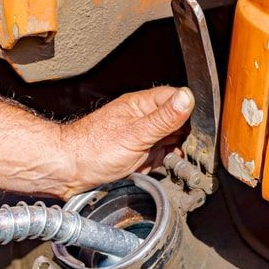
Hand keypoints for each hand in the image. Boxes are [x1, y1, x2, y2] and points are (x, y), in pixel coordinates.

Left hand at [55, 86, 194, 198]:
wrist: (68, 170)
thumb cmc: (92, 149)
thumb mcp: (136, 133)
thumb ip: (164, 118)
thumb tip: (187, 98)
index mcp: (141, 105)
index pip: (176, 98)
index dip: (191, 111)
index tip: (200, 128)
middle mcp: (142, 119)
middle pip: (176, 120)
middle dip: (184, 135)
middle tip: (185, 148)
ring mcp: (139, 137)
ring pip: (169, 140)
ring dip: (173, 151)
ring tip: (168, 159)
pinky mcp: (136, 154)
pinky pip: (158, 156)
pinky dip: (161, 162)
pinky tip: (158, 166)